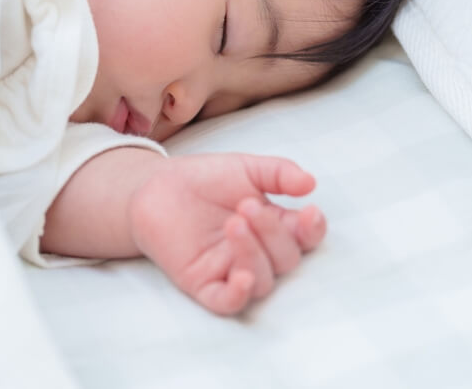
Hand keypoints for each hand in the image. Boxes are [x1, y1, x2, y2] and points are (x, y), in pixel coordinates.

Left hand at [127, 153, 325, 314]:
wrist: (158, 186)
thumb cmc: (205, 179)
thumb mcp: (246, 168)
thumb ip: (279, 173)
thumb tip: (310, 183)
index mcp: (274, 226)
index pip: (306, 237)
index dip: (313, 230)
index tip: (309, 212)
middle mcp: (258, 252)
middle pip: (286, 259)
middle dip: (272, 233)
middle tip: (247, 205)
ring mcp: (232, 270)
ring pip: (262, 281)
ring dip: (254, 254)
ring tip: (233, 223)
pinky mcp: (204, 284)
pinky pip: (228, 303)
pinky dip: (239, 295)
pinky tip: (242, 277)